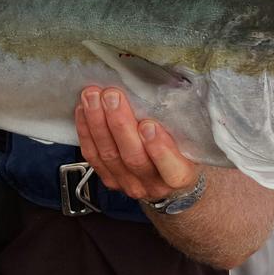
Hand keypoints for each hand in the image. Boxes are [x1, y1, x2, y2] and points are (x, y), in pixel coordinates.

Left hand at [75, 85, 199, 203]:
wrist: (168, 179)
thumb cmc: (182, 151)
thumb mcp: (190, 140)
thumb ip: (180, 125)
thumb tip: (166, 89)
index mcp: (180, 176)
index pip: (171, 170)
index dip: (159, 149)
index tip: (149, 125)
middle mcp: (153, 184)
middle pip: (133, 157)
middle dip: (119, 124)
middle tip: (111, 96)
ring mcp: (128, 183)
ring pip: (109, 155)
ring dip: (97, 122)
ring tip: (92, 97)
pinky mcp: (109, 179)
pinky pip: (93, 156)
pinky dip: (86, 131)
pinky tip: (83, 110)